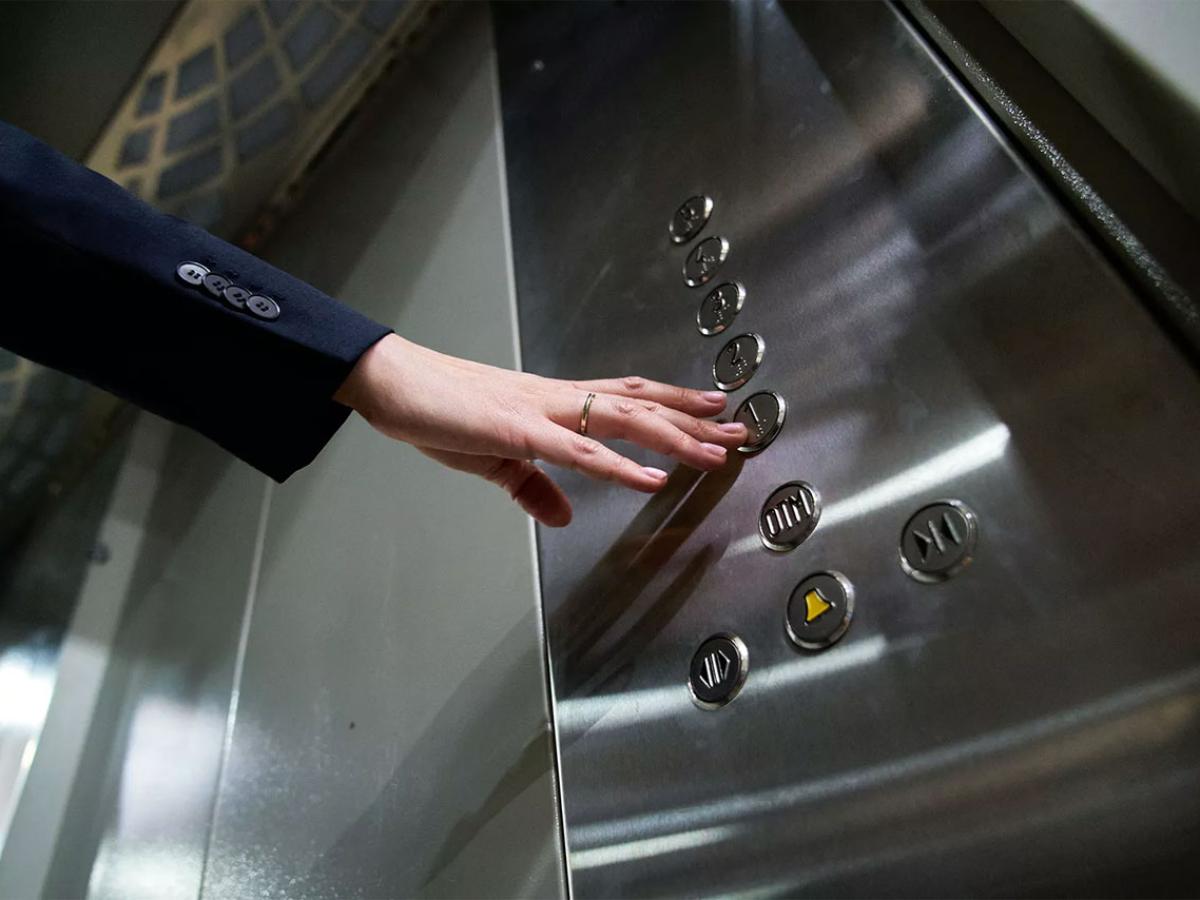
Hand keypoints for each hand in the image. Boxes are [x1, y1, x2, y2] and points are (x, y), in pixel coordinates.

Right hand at [334, 334, 747, 526]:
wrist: (395, 384)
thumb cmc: (439, 409)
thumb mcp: (493, 458)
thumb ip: (533, 487)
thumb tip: (561, 515)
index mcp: (553, 403)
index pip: (626, 399)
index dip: (673, 405)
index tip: (712, 411)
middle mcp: (558, 400)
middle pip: (641, 405)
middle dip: (693, 420)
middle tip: (739, 430)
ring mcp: (542, 412)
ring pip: (623, 420)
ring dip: (674, 438)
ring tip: (714, 452)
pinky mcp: (519, 431)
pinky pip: (579, 451)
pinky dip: (619, 465)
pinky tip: (651, 477)